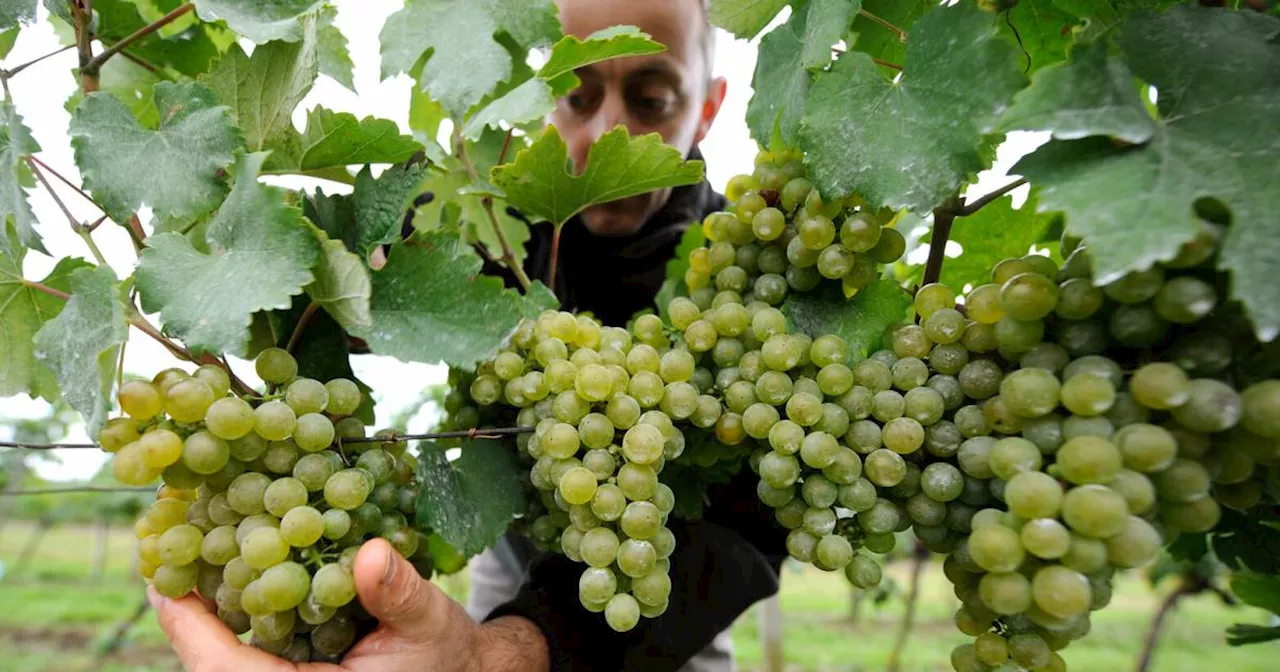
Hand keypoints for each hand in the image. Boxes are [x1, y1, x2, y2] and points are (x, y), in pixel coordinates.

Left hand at [151, 538, 547, 671]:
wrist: (465, 671)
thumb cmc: (446, 657)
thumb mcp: (431, 623)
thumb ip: (399, 593)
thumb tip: (370, 554)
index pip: (228, 670)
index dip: (190, 628)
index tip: (159, 584)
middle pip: (215, 657)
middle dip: (187, 605)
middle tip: (159, 548)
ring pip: (230, 650)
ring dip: (207, 601)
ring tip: (184, 544)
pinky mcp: (300, 663)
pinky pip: (254, 640)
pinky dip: (239, 600)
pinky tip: (230, 559)